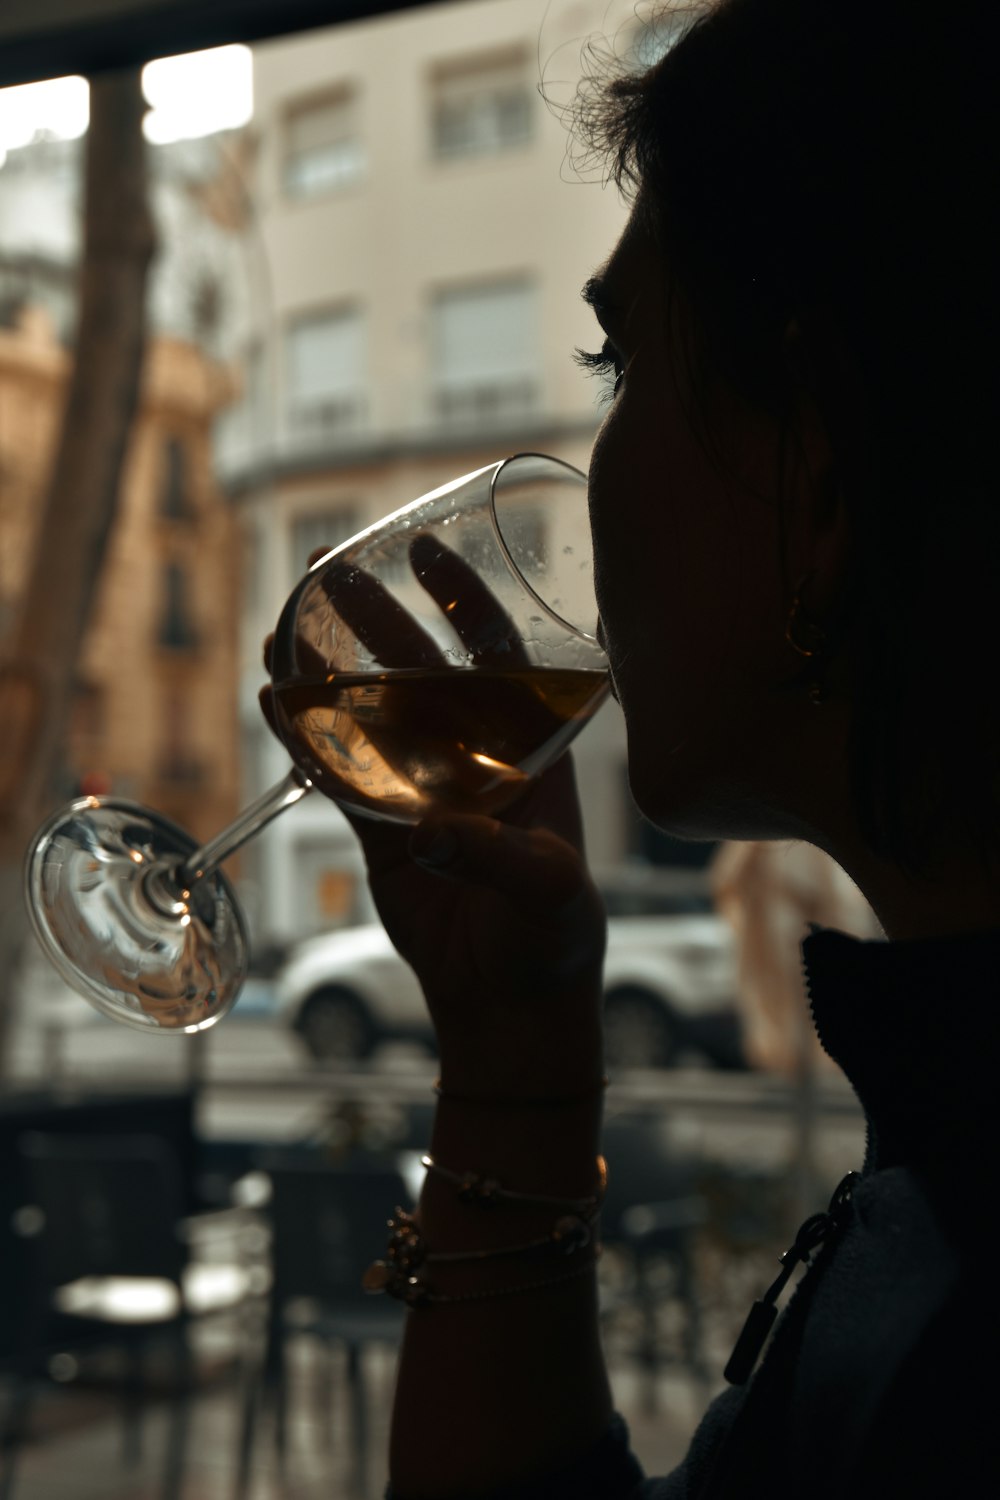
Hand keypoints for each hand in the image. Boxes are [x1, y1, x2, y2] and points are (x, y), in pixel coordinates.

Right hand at [260, 540, 606, 1101]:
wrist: (510, 1000)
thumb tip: (433, 831)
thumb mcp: (547, 888)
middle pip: (416, 666)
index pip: (496, 651)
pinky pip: (335, 771)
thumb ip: (495, 856)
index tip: (423, 547)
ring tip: (281, 620)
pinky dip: (302, 737)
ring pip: (365, 711)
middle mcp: (472, 753)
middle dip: (373, 615)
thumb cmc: (553, 936)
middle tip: (327, 566)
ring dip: (326, 667)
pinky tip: (269, 697)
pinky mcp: (380, 827)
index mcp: (528, 747)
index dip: (462, 597)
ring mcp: (421, 786)